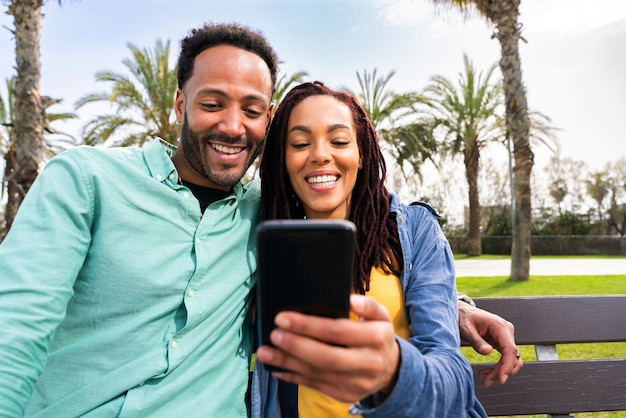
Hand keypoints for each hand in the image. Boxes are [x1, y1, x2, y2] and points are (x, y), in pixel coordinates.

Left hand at [255, 294, 399, 401]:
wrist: (391, 369)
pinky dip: (293, 377)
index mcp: (377, 339)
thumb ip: (369, 305)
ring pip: (317, 374)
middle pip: (327, 357)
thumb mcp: (382, 315)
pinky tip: (277, 368)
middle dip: (296, 346)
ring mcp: (357, 383)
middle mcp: (368, 363)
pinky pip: (315, 386)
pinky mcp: (345, 394)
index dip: (309, 326)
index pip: (339, 331)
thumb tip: (350, 300)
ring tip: (265, 352)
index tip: (283, 317)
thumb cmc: (378, 335)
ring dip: (287, 363)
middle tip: (274, 335)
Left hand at [458, 301, 522, 386]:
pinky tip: (487, 372)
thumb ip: (476, 340)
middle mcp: (506, 331)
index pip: (510, 349)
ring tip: (484, 378)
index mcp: (499, 326)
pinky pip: (505, 358)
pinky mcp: (502, 342)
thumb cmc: (463, 318)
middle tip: (485, 381)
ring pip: (510, 360)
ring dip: (500, 372)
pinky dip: (498, 367)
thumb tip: (487, 351)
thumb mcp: (466, 329)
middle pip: (512, 357)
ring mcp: (506, 336)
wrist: (462, 311)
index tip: (501, 379)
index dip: (508, 366)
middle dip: (501, 372)